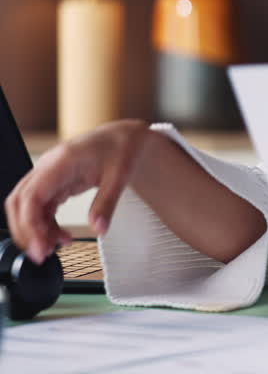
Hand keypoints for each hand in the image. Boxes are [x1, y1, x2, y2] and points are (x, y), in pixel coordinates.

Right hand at [4, 119, 155, 264]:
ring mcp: (49, 175)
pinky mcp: (54, 183)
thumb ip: (107, 203)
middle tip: (42, 254)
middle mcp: (48, 168)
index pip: (31, 196)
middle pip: (19, 203)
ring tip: (57, 247)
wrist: (124, 137)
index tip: (40, 247)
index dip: (30, 225)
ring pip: (27, 207)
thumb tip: (99, 229)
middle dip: (26, 231)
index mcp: (61, 162)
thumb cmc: (121, 148)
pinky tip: (61, 236)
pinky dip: (46, 224)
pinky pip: (41, 207)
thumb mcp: (120, 176)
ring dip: (36, 230)